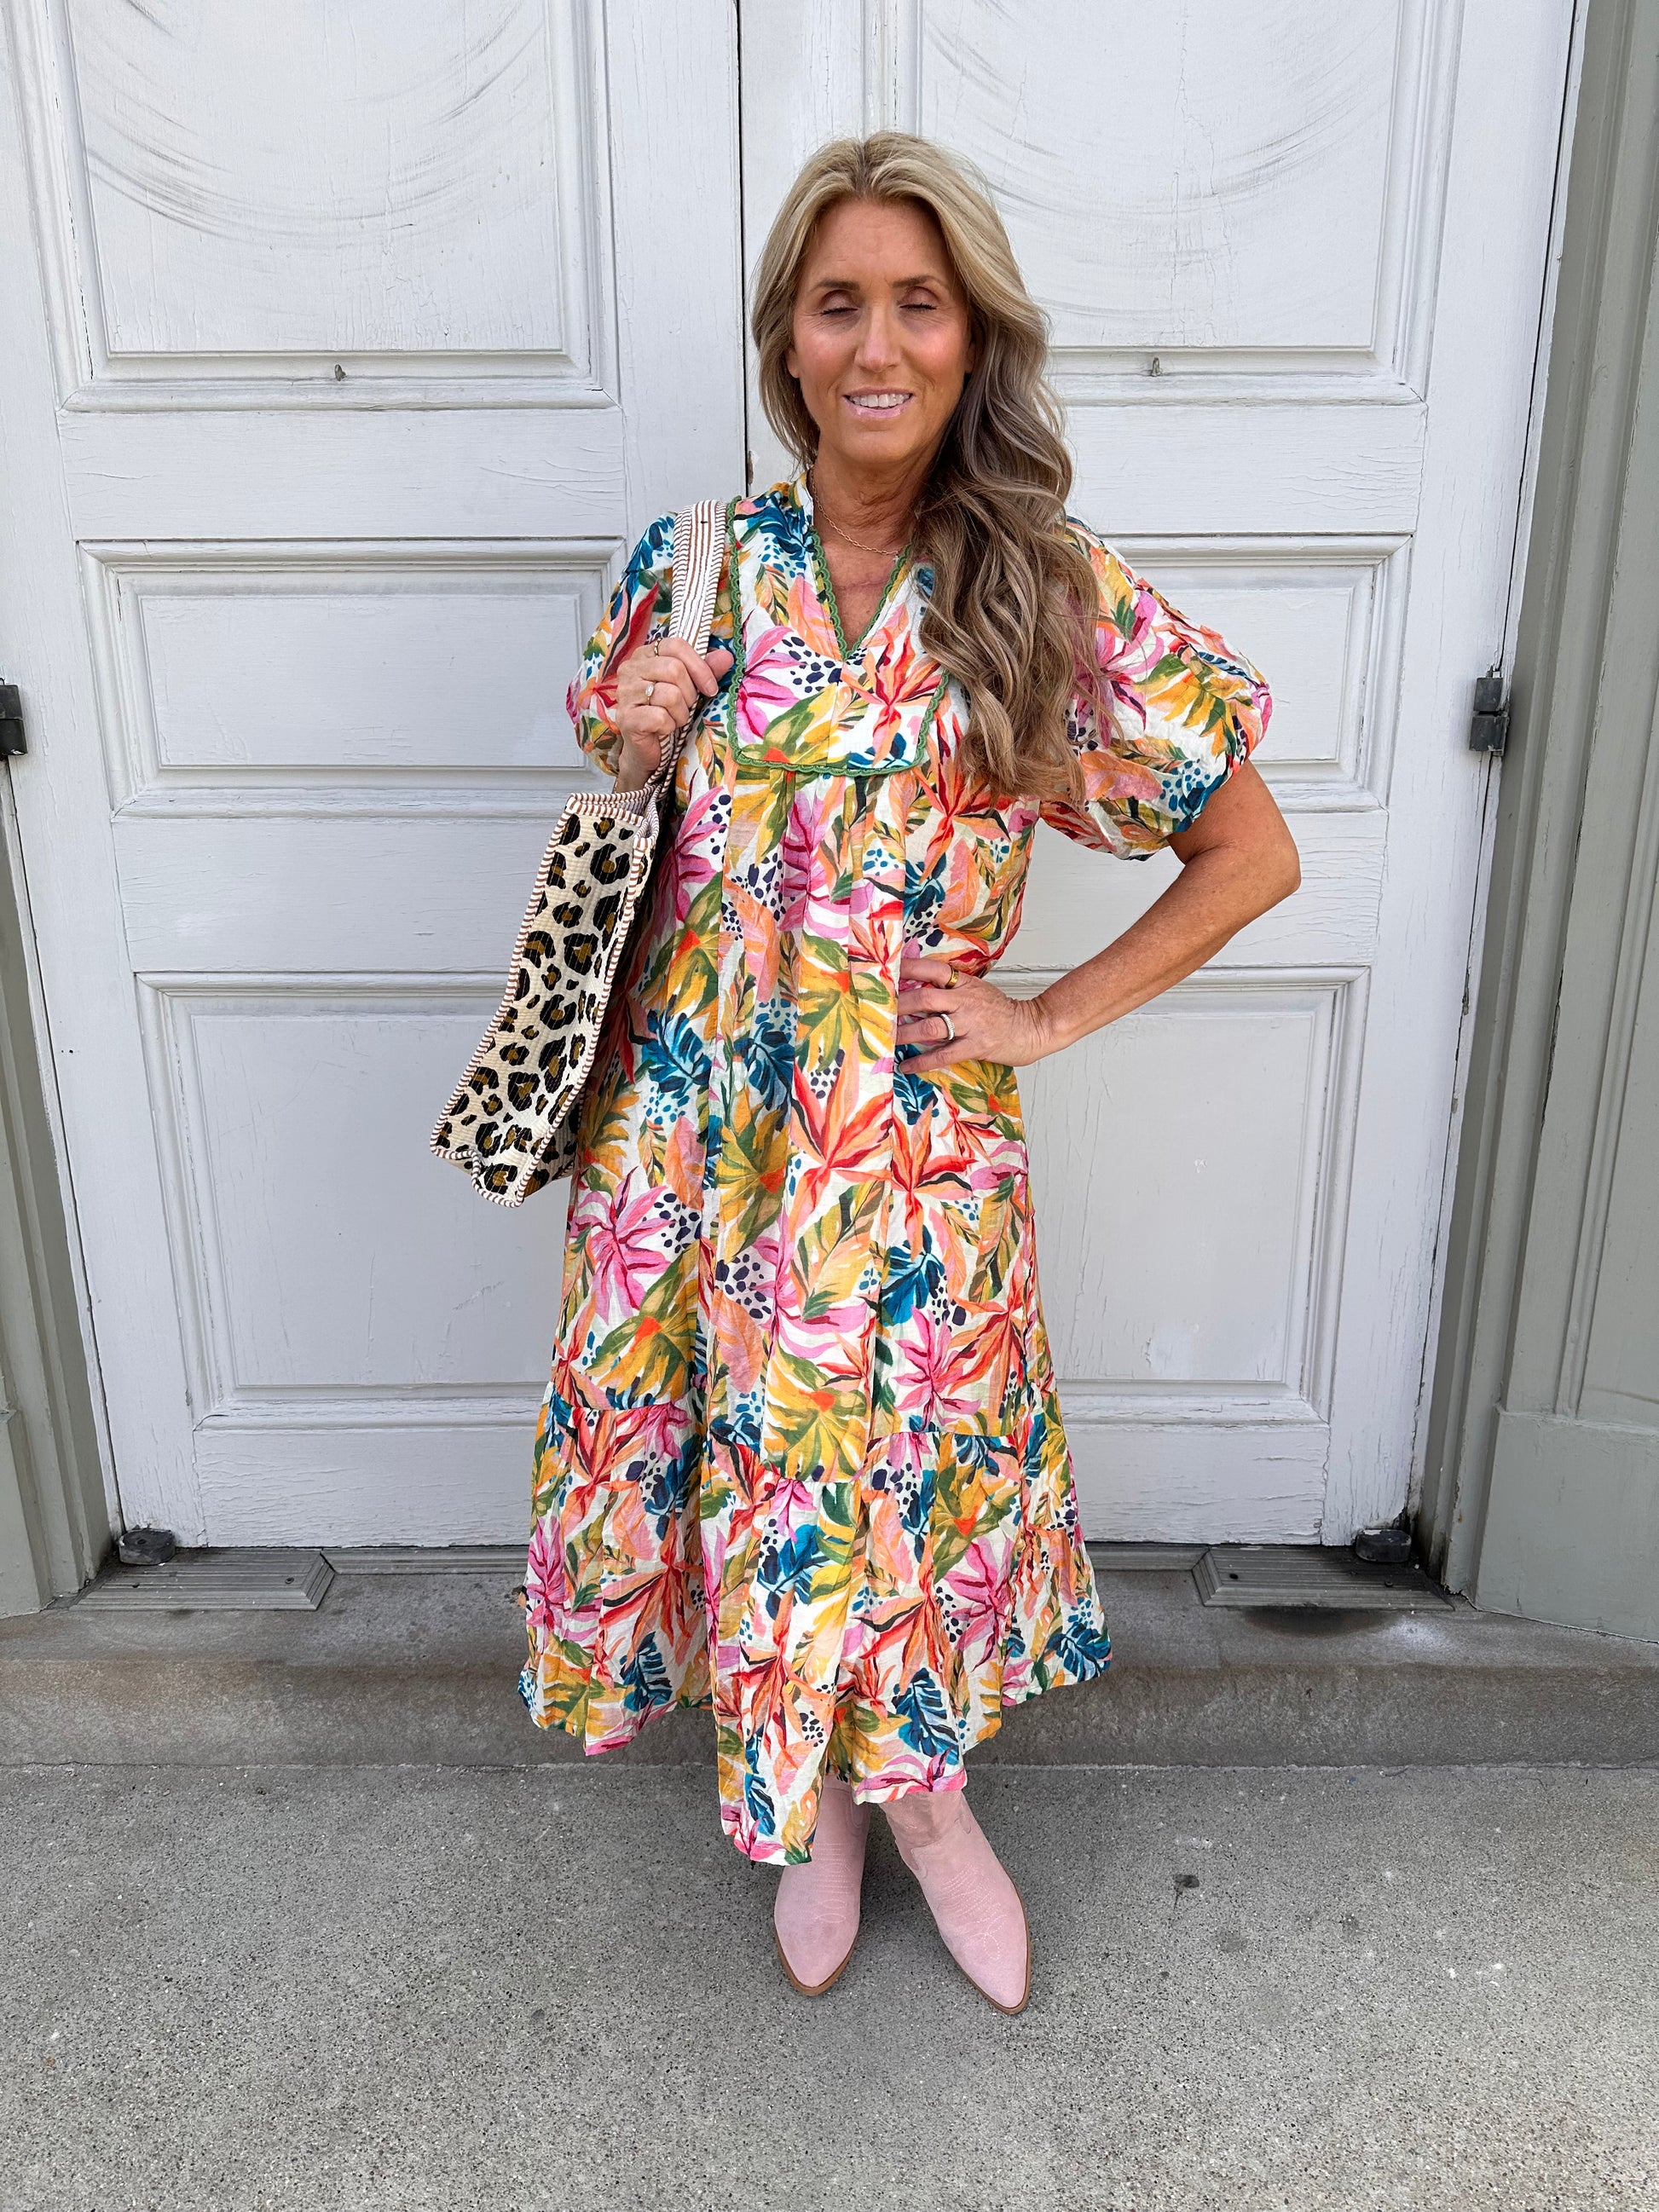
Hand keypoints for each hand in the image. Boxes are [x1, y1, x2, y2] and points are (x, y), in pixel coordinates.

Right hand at [613, 638, 734, 790]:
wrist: (649, 749)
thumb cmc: (669, 713)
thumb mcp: (690, 688)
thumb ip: (706, 670)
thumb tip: (726, 656)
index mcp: (645, 655)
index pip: (675, 645)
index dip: (699, 666)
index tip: (710, 687)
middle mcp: (630, 669)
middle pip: (674, 668)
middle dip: (690, 693)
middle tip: (688, 707)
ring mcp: (625, 693)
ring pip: (669, 694)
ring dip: (681, 712)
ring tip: (675, 719)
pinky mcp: (626, 718)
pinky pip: (661, 717)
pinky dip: (670, 726)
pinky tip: (664, 729)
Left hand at [895, 951, 1059, 1072]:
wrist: (1031, 1027)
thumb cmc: (999, 1010)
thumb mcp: (976, 989)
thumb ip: (950, 987)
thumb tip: (915, 986)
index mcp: (964, 983)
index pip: (933, 969)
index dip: (909, 968)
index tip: (887, 969)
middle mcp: (965, 1001)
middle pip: (925, 997)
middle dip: (898, 1003)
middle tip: (877, 1008)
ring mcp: (970, 1024)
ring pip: (930, 1026)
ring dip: (905, 1033)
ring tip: (885, 1038)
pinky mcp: (975, 1046)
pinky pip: (943, 1055)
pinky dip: (922, 1062)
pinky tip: (906, 1066)